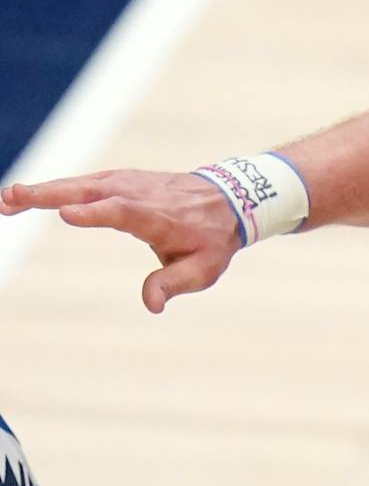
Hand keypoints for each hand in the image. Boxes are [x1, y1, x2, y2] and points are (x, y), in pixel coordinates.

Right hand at [1, 169, 241, 311]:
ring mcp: (128, 183)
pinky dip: (55, 187)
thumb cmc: (212, 240)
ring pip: (82, 184)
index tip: (66, 213)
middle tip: (12, 198)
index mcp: (159, 217)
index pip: (125, 211)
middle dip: (52, 194)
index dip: (97, 212)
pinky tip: (25, 196)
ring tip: (6, 199)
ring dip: (43, 190)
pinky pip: (84, 182)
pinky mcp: (119, 180)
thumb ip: (174, 284)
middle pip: (93, 191)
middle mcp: (140, 194)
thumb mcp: (204, 269)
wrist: (229, 200)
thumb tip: (151, 305)